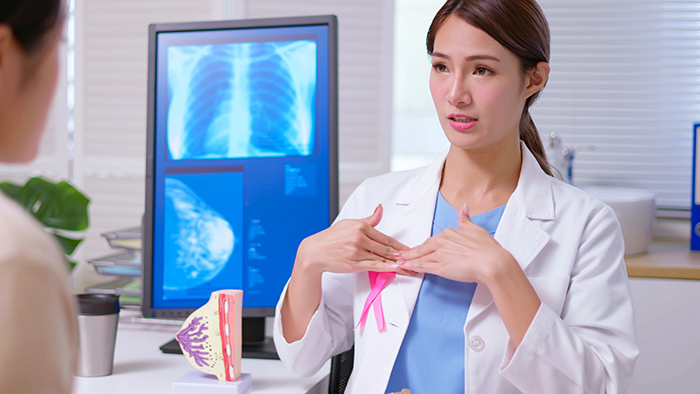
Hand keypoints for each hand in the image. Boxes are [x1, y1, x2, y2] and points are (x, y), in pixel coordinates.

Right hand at [296, 204, 412, 275]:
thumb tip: (380, 209)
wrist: (314, 252)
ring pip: (382, 258)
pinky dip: (386, 268)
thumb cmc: (331, 237)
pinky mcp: (353, 263)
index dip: (399, 245)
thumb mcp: (349, 223)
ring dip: (398, 263)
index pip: (385, 237)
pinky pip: (373, 266)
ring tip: (409, 267)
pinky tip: (395, 269)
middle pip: (386, 248)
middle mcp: (359, 238)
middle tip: (415, 259)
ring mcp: (356, 251)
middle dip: (402, 255)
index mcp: (360, 226)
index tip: (409, 249)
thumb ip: (368, 219)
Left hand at [397, 203, 514, 283]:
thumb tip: (464, 207)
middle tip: (399, 254)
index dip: (424, 246)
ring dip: (408, 259)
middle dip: (410, 251)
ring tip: (398, 261)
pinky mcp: (440, 267)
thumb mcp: (476, 229)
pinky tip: (406, 267)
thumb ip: (466, 219)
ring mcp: (440, 254)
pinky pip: (423, 266)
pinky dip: (413, 266)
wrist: (492, 262)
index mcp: (450, 233)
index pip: (433, 240)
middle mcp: (442, 242)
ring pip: (420, 256)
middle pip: (423, 247)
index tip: (418, 248)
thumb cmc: (488, 249)